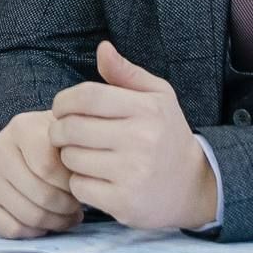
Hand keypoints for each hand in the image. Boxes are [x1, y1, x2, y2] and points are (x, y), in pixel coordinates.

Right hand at [0, 109, 81, 238]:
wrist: (29, 142)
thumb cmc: (56, 142)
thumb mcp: (68, 135)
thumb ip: (78, 150)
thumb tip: (85, 179)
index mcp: (22, 128)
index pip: (48, 168)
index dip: (71, 184)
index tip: (81, 183)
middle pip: (41, 195)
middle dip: (66, 207)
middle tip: (77, 205)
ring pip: (28, 216)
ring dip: (55, 222)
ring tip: (67, 215)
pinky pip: (10, 229)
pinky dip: (33, 232)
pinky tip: (45, 222)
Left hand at [49, 41, 217, 231]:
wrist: (194, 187)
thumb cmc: (167, 135)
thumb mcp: (158, 97)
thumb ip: (127, 73)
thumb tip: (102, 49)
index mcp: (147, 109)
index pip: (87, 96)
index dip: (64, 100)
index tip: (61, 108)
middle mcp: (141, 140)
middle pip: (73, 128)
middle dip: (58, 129)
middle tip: (62, 133)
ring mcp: (133, 174)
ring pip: (72, 158)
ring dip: (68, 156)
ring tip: (82, 154)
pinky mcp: (124, 204)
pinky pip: (80, 187)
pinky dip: (78, 182)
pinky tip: (92, 177)